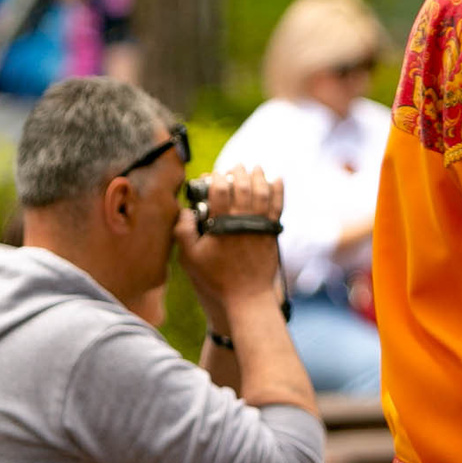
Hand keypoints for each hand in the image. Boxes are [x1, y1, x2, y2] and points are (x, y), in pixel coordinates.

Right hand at [173, 167, 285, 304]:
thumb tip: (185, 211)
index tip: (213, 174)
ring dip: (259, 176)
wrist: (247, 296)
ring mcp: (260, 225)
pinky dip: (278, 190)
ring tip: (255, 167)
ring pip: (262, 192)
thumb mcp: (190, 259)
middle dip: (239, 172)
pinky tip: (277, 179)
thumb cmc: (216, 278)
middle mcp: (243, 220)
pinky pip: (277, 205)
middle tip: (235, 166)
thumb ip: (184, 232)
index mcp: (221, 224)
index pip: (220, 190)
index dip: (217, 178)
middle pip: (243, 186)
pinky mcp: (272, 232)